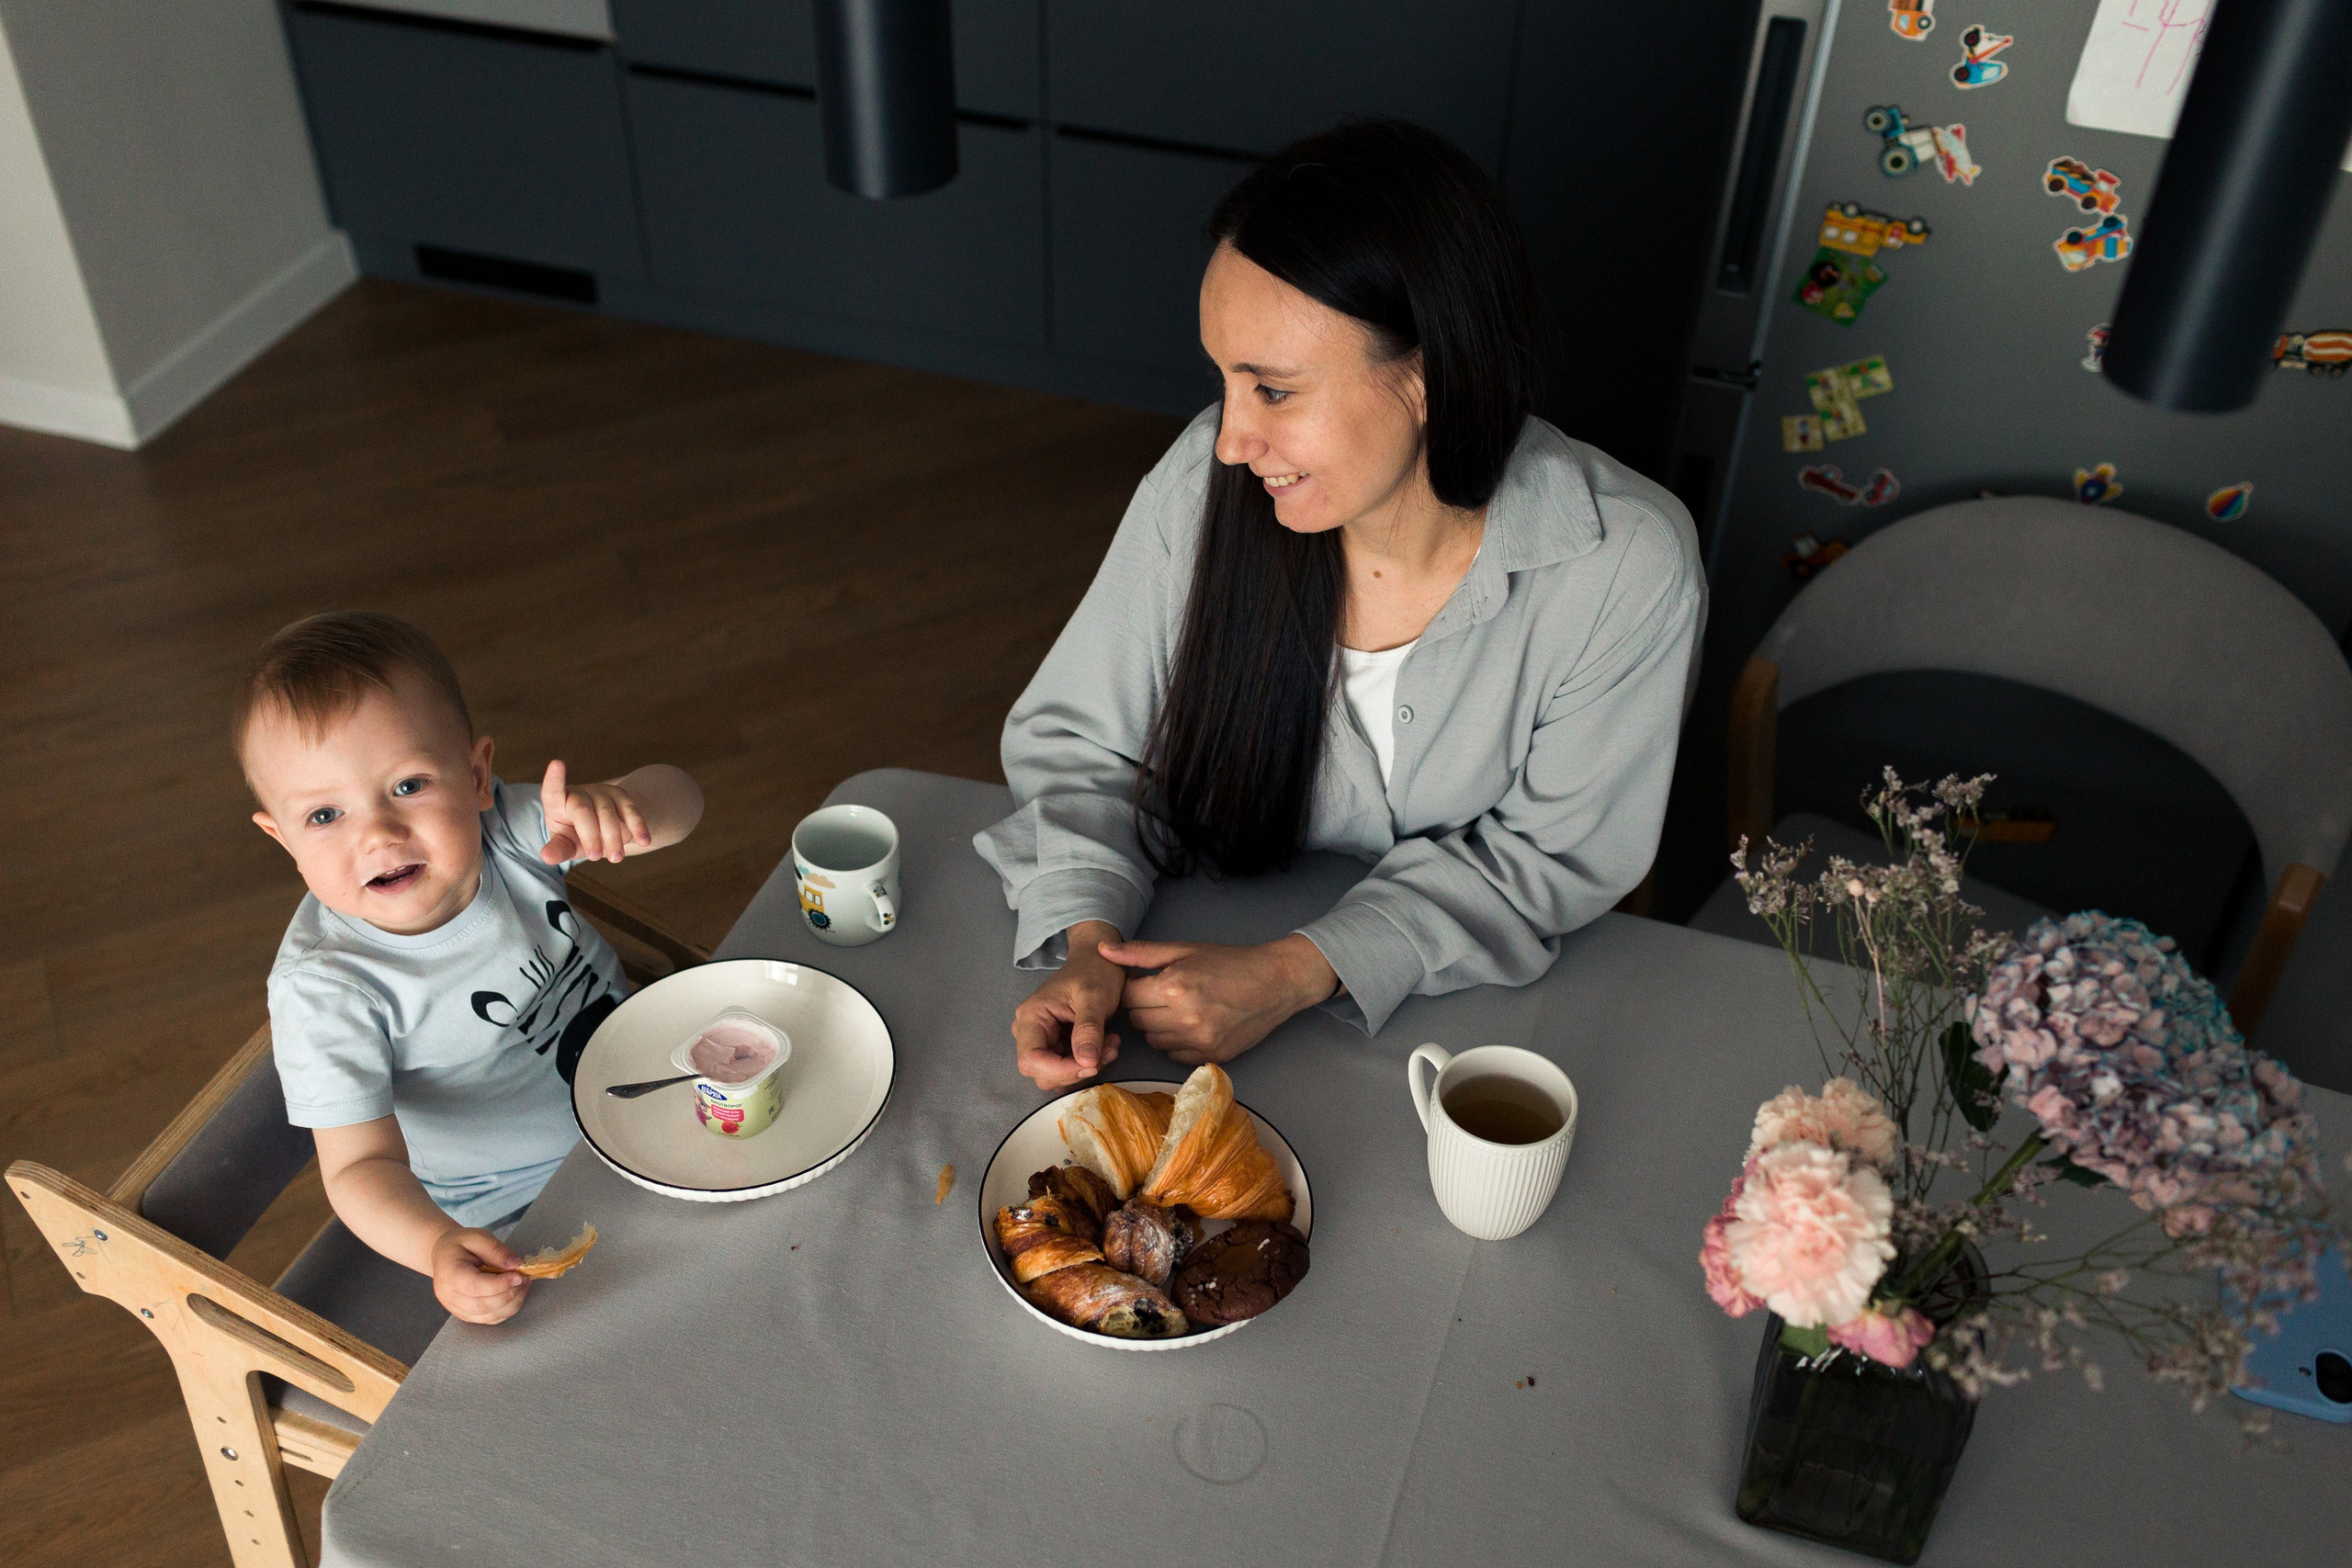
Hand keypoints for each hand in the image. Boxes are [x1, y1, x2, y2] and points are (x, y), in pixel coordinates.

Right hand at [431, 1227, 529, 1323]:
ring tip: (523, 1285)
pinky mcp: (465, 1315)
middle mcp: (448, 1296)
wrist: (444, 1255)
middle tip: (525, 1279)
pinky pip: (490, 1319)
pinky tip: (515, 1293)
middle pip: (482, 1306)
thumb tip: (517, 1265)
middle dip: (509, 1294)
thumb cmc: (460, 1244)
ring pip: (488, 1316)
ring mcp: (456, 1308)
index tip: (519, 1275)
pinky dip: (507, 1309)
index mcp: (448, 1274)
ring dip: (512, 1303)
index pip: (475, 1286)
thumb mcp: (477, 1236)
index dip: (500, 1284)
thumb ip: (496, 1250)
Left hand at [539, 759, 649, 864]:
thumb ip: (558, 850)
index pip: (553, 790)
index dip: (554, 778)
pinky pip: (631, 812)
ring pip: (607, 813)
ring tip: (615, 858)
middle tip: (595, 857)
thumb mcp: (566, 844)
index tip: (556, 763)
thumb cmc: (576, 836)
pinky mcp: (622, 797)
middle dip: (590, 836)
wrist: (604, 829)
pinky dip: (638, 827)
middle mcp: (578, 793)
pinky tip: (644, 841)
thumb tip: (546, 857)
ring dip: (613, 838)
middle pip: (582, 810)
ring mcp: (601, 792)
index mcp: (557, 803)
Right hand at [1011, 920, 1126, 1090]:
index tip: (1092, 1065)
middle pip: (1042, 1072)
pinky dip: (1088, 1064)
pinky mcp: (1057, 1046)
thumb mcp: (1094, 997)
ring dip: (1085, 1068)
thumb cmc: (1093, 972)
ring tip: (1111, 1045)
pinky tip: (1107, 1046)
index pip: (1032, 1060)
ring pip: (1057, 1075)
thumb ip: (1089, 1029)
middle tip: (1109, 1052)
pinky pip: (1068, 1068)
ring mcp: (1043, 1040)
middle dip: (1076, 1070)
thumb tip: (1087, 1063)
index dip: (1060, 1070)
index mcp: (1031, 1017)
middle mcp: (1030, 1031)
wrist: (1097, 961)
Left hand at [1104, 934, 1338, 1066]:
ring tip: (1177, 1008)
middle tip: (1162, 994)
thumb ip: (1140, 953)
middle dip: (1143, 1007)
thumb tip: (1103, 951)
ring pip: (1153, 1040)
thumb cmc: (1228, 961)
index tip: (1143, 984)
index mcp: (1174, 987)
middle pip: (1137, 1021)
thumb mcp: (1184, 949)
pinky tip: (1191, 1024)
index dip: (1132, 989)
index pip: (1128, 997)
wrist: (1275, 982)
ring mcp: (1198, 1040)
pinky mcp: (1210, 1055)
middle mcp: (1184, 1017)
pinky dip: (1175, 1042)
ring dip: (1157, 1026)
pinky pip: (1173, 1055)